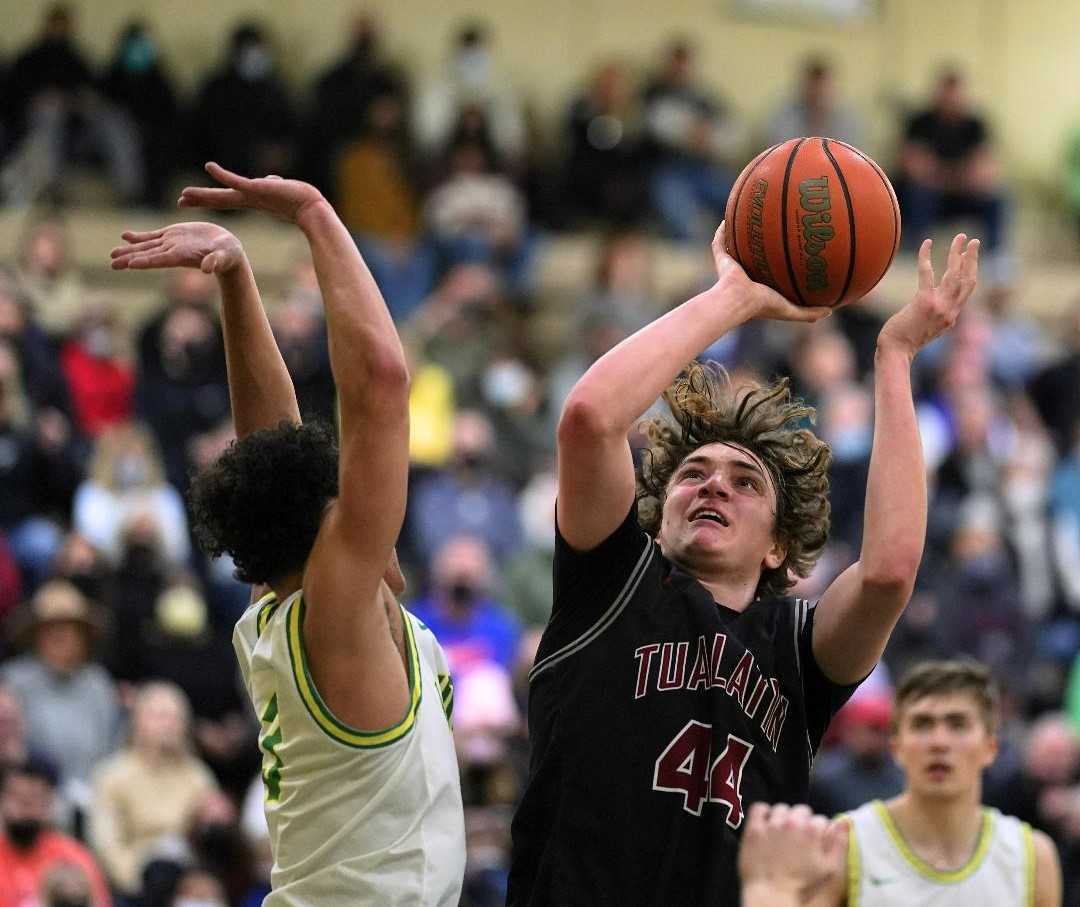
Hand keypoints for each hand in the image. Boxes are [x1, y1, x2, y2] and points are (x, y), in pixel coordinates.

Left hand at [110, 222, 244, 274]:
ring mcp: (171, 244)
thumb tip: (208, 269)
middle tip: (112, 263)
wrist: (228, 250)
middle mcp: (173, 252)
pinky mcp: (173, 235)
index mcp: (182, 256)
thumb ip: (215, 262)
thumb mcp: (224, 256)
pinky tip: (125, 236)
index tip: (129, 265)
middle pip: (147, 255)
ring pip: (145, 247)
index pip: (160, 260)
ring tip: (113, 253)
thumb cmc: (229, 255)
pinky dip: (138, 237)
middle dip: (129, 259)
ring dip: (129, 249)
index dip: (145, 261)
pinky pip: (152, 236)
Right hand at [178, 162, 325, 224]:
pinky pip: (237, 181)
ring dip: (204, 195)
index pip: (225, 200)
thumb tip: (269, 180)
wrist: (310, 207)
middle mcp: (248, 198)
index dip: (208, 200)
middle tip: (180, 202)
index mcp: (251, 200)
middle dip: (200, 200)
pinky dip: (223, 175)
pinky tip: (209, 167)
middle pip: (219, 199)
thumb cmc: (299, 200)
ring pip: (223, 195)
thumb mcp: (279, 188)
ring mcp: (251, 194)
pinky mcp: (257, 189)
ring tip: (186, 195)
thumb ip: (270, 183)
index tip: (191, 201)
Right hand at [711, 222, 831, 323]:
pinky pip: (719, 242)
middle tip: (775, 228)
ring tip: (751, 217)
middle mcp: (745, 274)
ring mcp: (732, 266)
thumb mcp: (790, 310)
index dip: (778, 262)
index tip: (791, 250)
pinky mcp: (721, 259)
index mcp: (759, 286)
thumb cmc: (762, 305)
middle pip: (753, 256)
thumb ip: (809, 313)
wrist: (737, 301)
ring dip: (741, 234)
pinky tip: (729, 216)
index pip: (769, 272)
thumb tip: (831, 310)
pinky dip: (722, 230)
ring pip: (736, 246)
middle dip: (761, 244)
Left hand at [738, 803, 847, 900]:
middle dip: (803, 823)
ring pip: (782, 809)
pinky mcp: (754, 829)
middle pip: (802, 811)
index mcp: (813, 830)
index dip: (820, 832)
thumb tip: (844, 822)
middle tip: (800, 841)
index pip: (821, 819)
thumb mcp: (832, 870)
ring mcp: (771, 824)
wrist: (773, 898)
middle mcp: (792, 822)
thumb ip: (840, 843)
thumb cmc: (806, 888)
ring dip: (785, 818)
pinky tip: (767, 824)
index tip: (816, 843)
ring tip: (784, 835)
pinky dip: (764, 813)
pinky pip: (759, 809)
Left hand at [879, 233, 979, 357]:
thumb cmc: (905, 340)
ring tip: (960, 237)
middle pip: (968, 279)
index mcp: (952, 316)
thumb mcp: (928, 328)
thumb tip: (936, 303)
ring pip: (955, 274)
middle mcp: (950, 311)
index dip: (971, 270)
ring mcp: (939, 306)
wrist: (896, 351)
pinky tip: (926, 244)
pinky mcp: (924, 302)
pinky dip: (926, 257)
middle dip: (972, 258)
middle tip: (973, 241)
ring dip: (958, 253)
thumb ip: (937, 315)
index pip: (968, 289)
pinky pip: (927, 273)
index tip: (970, 256)